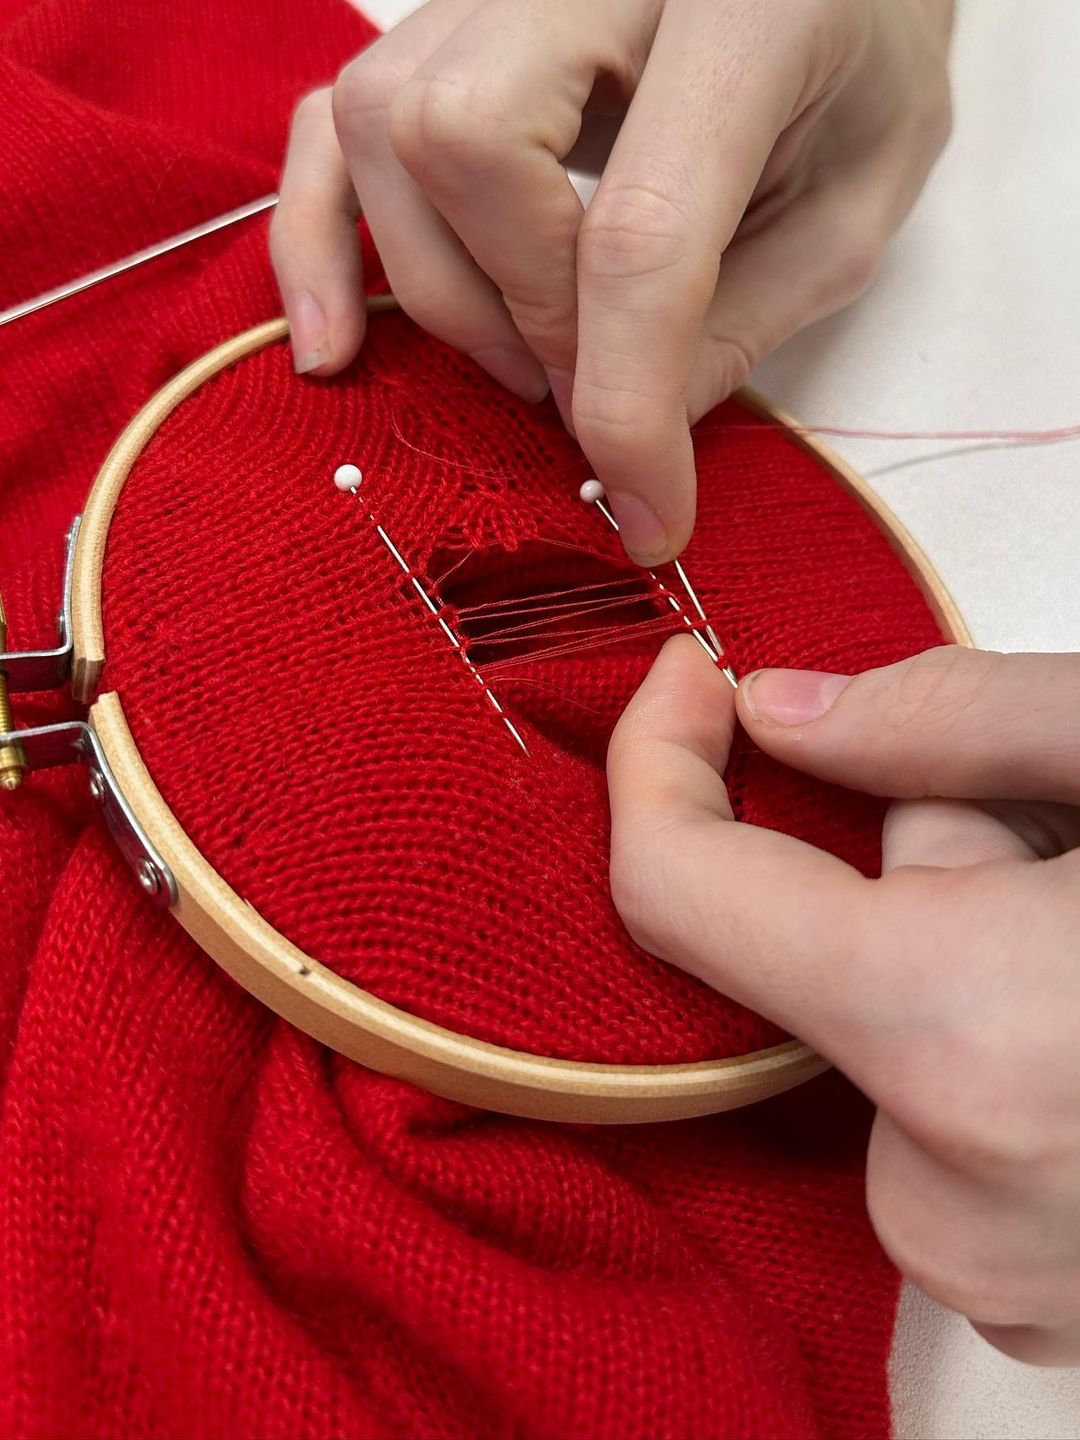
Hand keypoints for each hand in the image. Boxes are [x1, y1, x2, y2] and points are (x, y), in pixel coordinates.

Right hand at [270, 0, 953, 564]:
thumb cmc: (855, 73)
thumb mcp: (853, 208)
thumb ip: (743, 318)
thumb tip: (616, 429)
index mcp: (743, 6)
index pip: (640, 228)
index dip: (627, 399)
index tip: (649, 511)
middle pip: (468, 145)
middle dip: (522, 317)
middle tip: (581, 393)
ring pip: (385, 128)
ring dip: (442, 291)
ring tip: (522, 360)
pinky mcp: (440, 14)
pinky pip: (329, 122)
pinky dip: (317, 241)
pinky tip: (336, 346)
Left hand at [608, 638, 1079, 1364]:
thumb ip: (952, 716)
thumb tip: (781, 712)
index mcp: (961, 1037)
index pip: (679, 892)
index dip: (659, 762)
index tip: (691, 685)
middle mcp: (955, 1202)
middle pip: (826, 966)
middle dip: (913, 873)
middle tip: (1067, 845)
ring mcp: (1003, 1281)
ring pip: (898, 1053)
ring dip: (974, 968)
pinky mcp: (1046, 1312)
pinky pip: (957, 1137)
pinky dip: (1008, 1060)